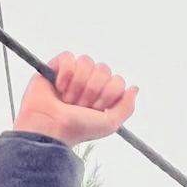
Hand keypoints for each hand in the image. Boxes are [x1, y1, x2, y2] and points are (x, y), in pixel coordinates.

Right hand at [13, 53, 137, 146]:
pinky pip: (68, 57)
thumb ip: (127, 107)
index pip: (117, 80)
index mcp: (103, 94)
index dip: (108, 95)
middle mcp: (89, 82)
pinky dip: (65, 75)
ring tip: (68, 99)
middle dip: (92, 90)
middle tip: (80, 105)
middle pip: (103, 69)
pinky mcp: (56, 66)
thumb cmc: (78, 129)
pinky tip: (58, 88)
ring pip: (86, 61)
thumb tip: (134, 88)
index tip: (96, 110)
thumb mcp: (109, 124)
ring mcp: (73, 74)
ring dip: (78, 85)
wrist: (51, 128)